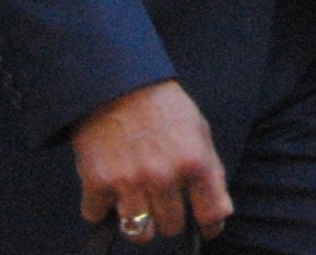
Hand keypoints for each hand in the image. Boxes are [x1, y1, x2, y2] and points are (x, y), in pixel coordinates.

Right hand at [73, 78, 230, 242]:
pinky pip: (98, 216)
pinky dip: (101, 207)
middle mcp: (163, 175)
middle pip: (171, 228)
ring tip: (136, 198)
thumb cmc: (160, 105)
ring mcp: (129, 182)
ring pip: (139, 233)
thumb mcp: (198, 129)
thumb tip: (218, 212)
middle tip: (161, 197)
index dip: (209, 225)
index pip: (211, 214)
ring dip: (138, 220)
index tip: (204, 226)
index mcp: (193, 160)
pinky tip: (108, 187)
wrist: (116, 81)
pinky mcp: (97, 183)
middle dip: (168, 216)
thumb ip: (210, 170)